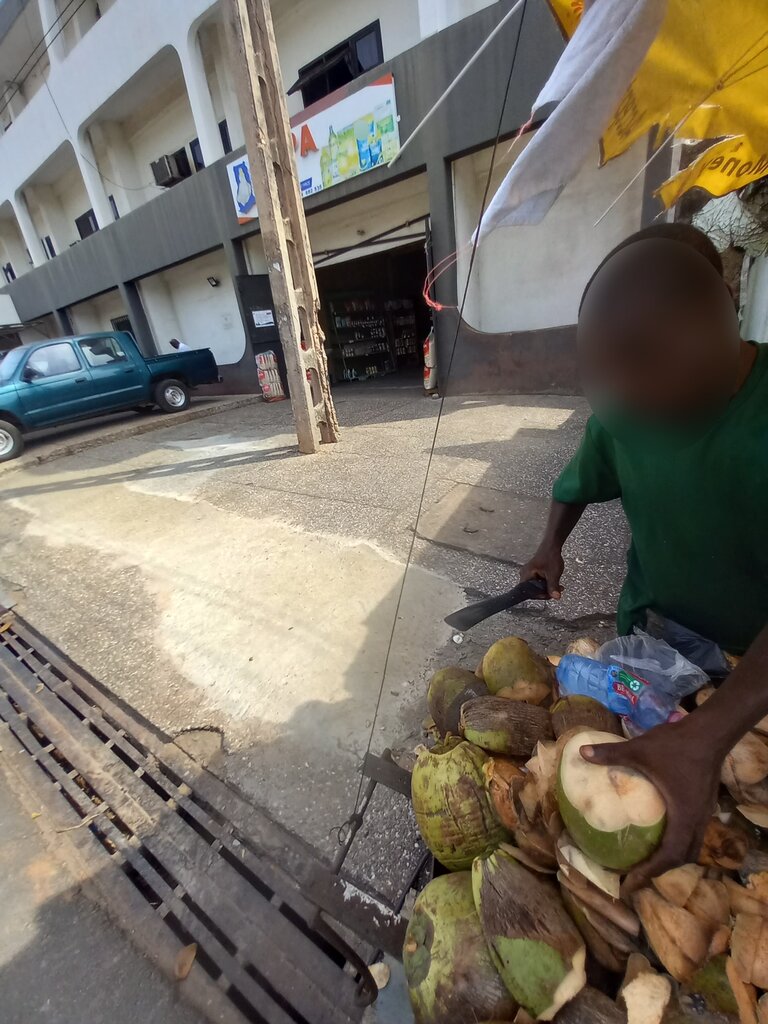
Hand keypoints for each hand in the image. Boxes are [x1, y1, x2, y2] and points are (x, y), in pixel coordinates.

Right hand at [520, 545, 564, 598]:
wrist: (552, 545)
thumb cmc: (550, 556)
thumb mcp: (553, 574)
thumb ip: (553, 586)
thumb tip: (556, 597)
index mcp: (525, 575)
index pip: (529, 593)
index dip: (540, 596)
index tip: (550, 595)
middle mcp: (524, 575)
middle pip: (534, 590)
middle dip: (546, 592)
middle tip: (556, 592)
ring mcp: (529, 573)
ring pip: (538, 586)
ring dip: (548, 588)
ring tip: (558, 587)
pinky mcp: (533, 572)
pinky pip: (539, 581)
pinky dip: (547, 583)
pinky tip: (555, 583)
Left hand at [581, 716, 722, 893]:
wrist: (709, 733)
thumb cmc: (675, 745)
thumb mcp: (639, 750)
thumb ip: (610, 753)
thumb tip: (581, 754)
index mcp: (683, 816)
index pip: (669, 856)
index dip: (649, 873)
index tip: (628, 884)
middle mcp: (697, 821)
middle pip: (681, 858)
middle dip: (657, 871)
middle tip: (632, 876)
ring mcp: (703, 814)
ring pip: (689, 847)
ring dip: (668, 858)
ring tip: (644, 860)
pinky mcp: (703, 805)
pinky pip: (691, 834)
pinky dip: (675, 842)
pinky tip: (657, 833)